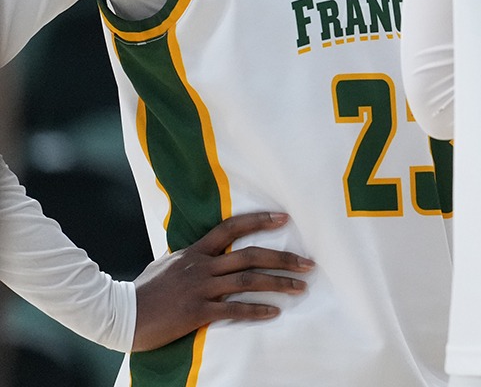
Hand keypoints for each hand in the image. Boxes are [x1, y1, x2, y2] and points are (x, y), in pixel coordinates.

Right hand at [131, 212, 312, 350]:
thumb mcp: (167, 265)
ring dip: (278, 283)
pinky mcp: (196, 312)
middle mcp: (200, 266)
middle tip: (308, 263)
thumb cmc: (144, 291)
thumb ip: (191, 258)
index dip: (258, 220)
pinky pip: (233, 308)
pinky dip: (256, 309)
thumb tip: (207, 253)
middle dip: (283, 258)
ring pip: (248, 280)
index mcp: (194, 252)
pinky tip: (273, 311)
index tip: (284, 218)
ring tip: (300, 287)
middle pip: (250, 255)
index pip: (230, 228)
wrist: (119, 315)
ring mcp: (199, 288)